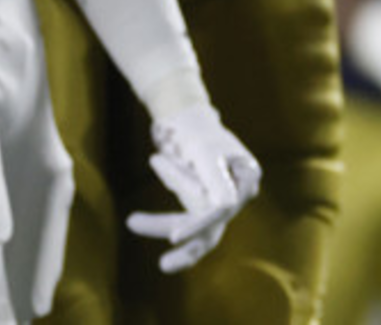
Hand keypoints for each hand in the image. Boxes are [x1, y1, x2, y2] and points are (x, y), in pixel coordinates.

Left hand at [126, 105, 261, 272]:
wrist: (183, 115)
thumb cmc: (196, 129)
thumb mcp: (205, 150)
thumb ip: (216, 178)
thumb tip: (226, 207)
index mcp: (247, 177)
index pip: (223, 208)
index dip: (198, 225)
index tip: (173, 237)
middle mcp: (237, 192)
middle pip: (212, 226)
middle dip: (186, 244)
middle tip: (163, 265)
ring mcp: (219, 200)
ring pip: (193, 226)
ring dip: (162, 224)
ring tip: (133, 221)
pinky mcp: (200, 204)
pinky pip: (181, 216)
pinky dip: (162, 210)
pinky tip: (149, 186)